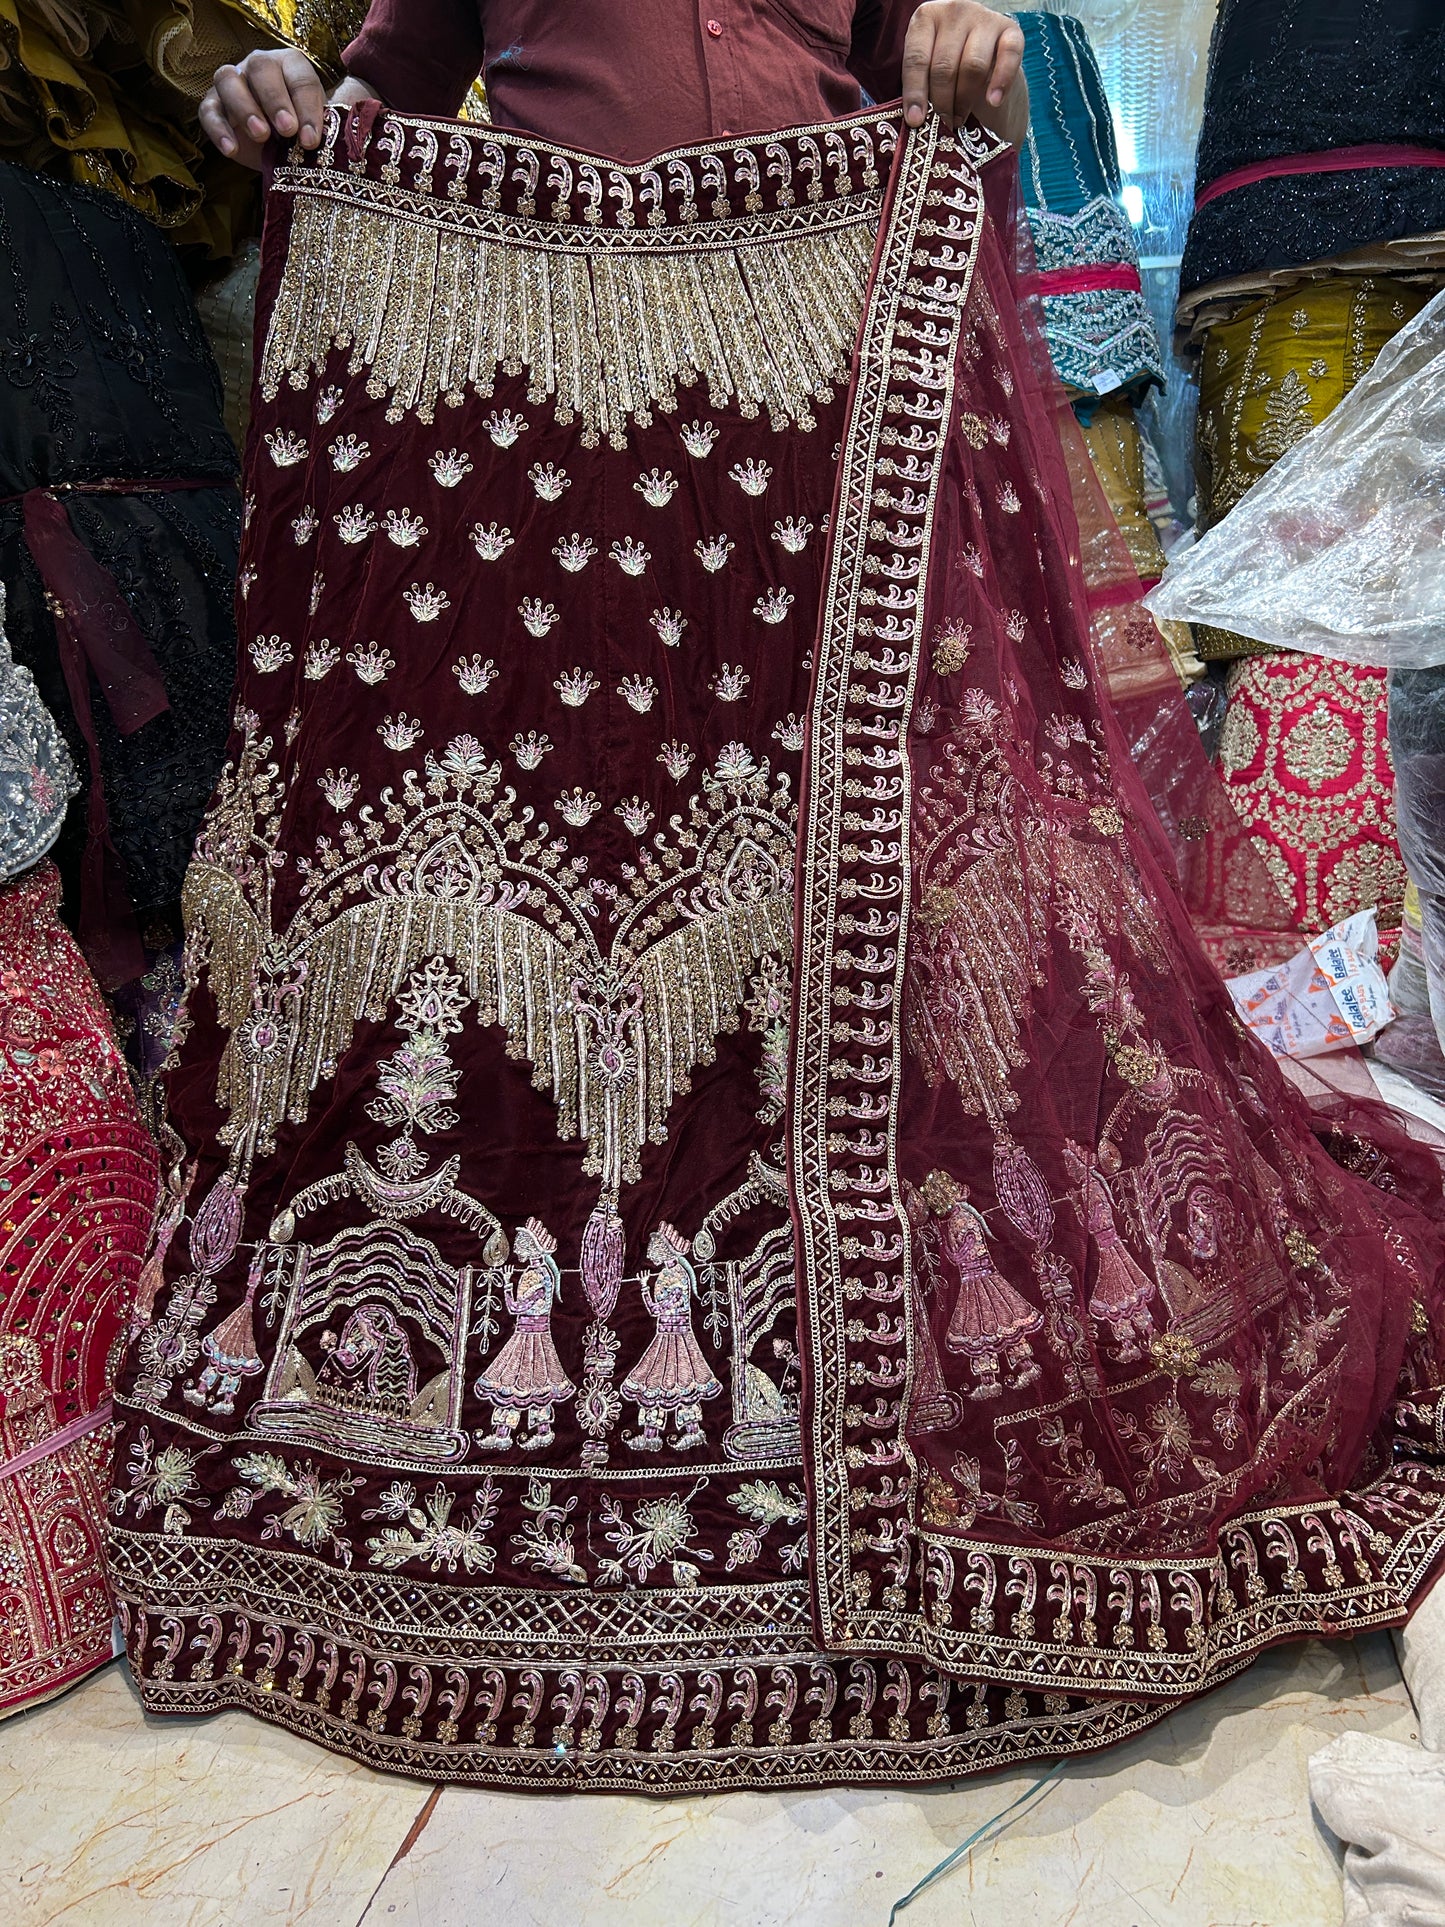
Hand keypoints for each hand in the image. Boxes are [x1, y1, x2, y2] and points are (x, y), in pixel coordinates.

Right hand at [198, 49, 330, 167]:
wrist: (285, 155)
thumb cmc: (308, 135)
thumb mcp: (328, 126)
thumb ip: (341, 117)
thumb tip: (362, 114)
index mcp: (291, 66)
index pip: (298, 76)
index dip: (306, 106)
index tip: (312, 139)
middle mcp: (259, 67)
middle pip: (261, 69)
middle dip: (275, 100)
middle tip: (287, 131)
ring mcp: (234, 83)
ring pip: (228, 80)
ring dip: (244, 106)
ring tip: (261, 136)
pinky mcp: (214, 106)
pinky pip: (208, 110)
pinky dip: (217, 129)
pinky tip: (232, 150)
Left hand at [902, 2, 1027, 144]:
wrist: (984, 59)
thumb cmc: (948, 68)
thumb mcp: (926, 71)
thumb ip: (920, 86)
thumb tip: (915, 121)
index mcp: (927, 18)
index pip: (917, 58)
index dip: (915, 93)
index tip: (916, 121)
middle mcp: (955, 11)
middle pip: (944, 66)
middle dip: (942, 103)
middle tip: (943, 126)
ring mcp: (984, 18)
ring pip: (972, 66)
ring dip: (964, 100)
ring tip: (959, 120)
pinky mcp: (1011, 30)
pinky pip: (1009, 56)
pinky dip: (1001, 82)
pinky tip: (993, 101)